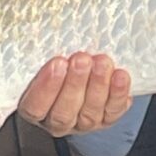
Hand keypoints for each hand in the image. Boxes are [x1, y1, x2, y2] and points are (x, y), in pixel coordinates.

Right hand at [20, 53, 134, 137]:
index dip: (46, 87)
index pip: (35, 106)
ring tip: (102, 62)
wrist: (83, 67)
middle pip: (63, 112)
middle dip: (74, 84)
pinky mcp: (106, 119)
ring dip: (97, 85)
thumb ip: (41, 55)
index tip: (57, 63)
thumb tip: (45, 33)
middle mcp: (57, 120)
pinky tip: (120, 76)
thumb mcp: (43, 58)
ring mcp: (82, 122)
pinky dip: (118, 94)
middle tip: (81, 59)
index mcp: (35, 108)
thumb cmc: (59, 62)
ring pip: (89, 113)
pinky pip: (113, 111)